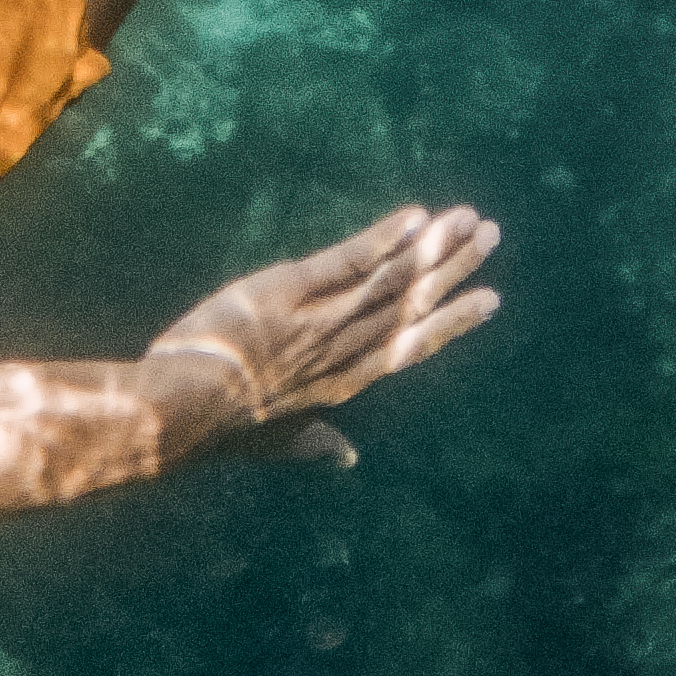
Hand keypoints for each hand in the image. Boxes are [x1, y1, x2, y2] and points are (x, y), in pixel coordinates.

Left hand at [142, 204, 498, 436]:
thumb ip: (317, 443)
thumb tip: (349, 458)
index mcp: (346, 382)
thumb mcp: (277, 441)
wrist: (184, 411)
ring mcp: (321, 320)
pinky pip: (348, 259)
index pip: (411, 346)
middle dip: (454, 269)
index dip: (451, 321)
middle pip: (411, 303)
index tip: (488, 300)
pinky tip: (415, 217)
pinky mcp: (290, 291)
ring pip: (391, 279)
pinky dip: (384, 238)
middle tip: (491, 236)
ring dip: (433, 246)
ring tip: (469, 219)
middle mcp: (344, 350)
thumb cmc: (223, 427)